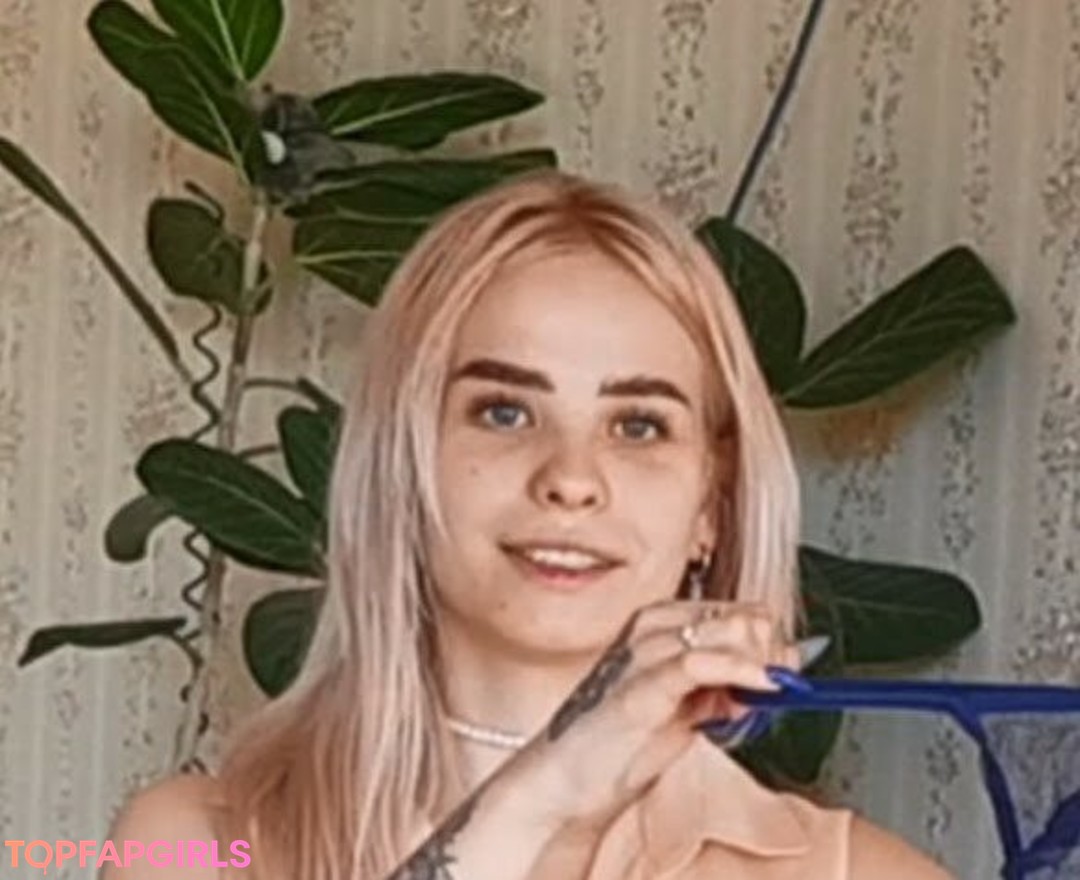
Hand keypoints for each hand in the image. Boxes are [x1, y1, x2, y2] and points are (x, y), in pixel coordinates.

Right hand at [505, 599, 799, 834]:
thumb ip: (723, 688)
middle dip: (773, 652)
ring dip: (763, 663)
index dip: (773, 641)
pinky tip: (762, 686)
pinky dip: (741, 670)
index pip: (740, 611)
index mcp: (663, 623)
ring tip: (768, 696)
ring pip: (728, 630)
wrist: (569, 780)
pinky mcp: (639, 686)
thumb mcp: (687, 709)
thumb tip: (776, 674)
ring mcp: (645, 652)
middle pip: (742, 616)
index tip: (791, 673)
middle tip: (778, 691)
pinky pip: (699, 662)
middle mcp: (654, 626)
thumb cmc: (621, 743)